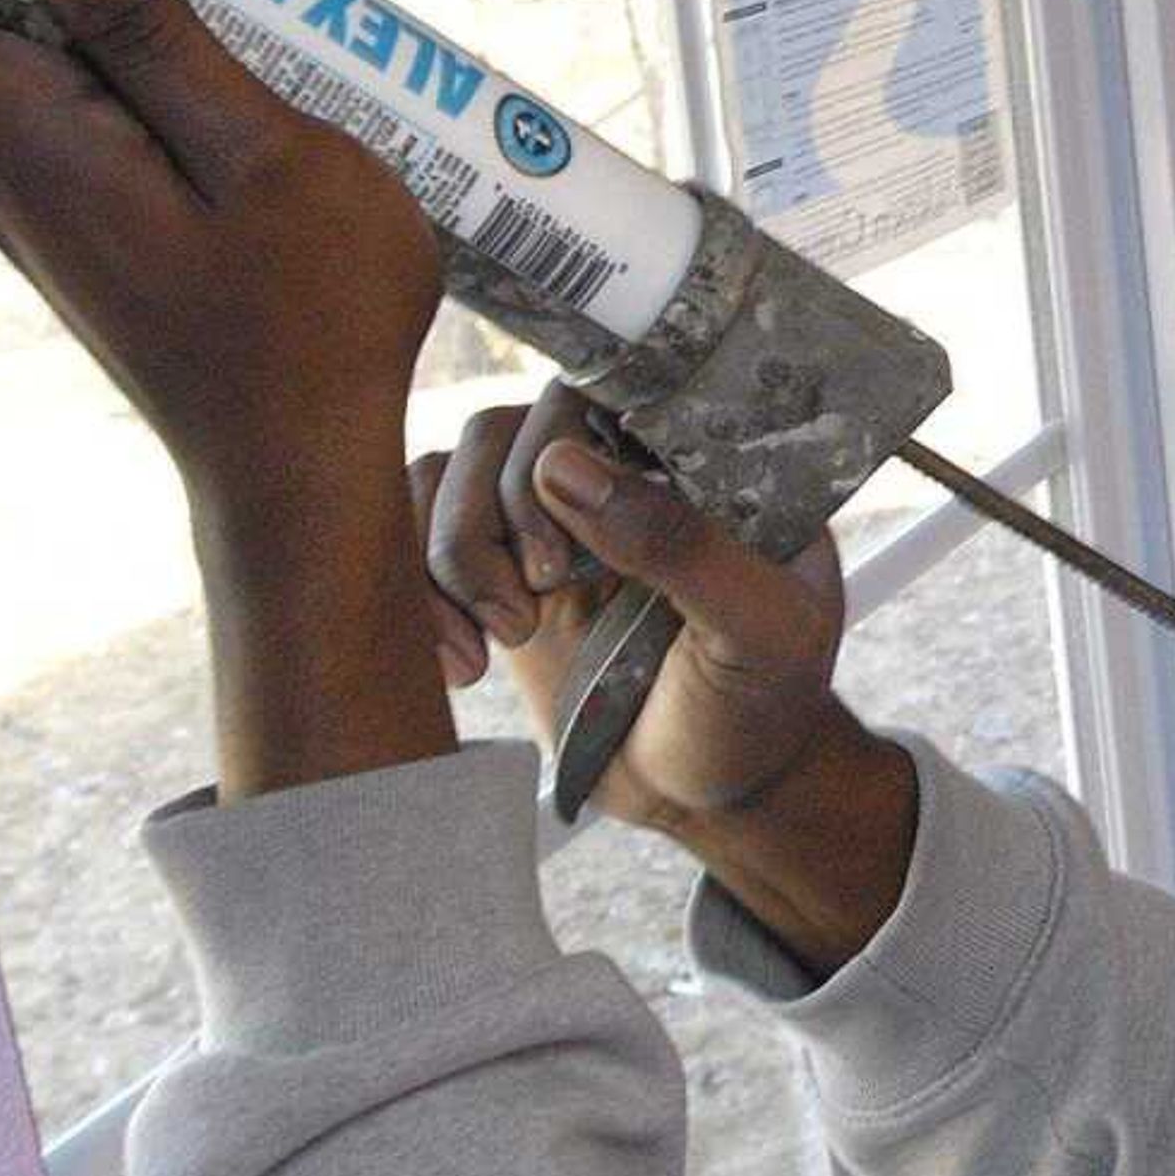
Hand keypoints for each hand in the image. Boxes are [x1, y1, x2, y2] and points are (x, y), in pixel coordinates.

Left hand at [0, 0, 445, 520]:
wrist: (301, 470)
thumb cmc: (308, 320)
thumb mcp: (261, 151)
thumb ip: (150, 28)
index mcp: (24, 137)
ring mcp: (32, 209)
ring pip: (31, 62)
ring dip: (111, 19)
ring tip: (242, 29)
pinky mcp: (77, 235)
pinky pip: (71, 117)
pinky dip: (129, 83)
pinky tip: (233, 105)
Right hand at [417, 385, 910, 971]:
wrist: (712, 790)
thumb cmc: (760, 703)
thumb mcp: (758, 630)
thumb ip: (681, 546)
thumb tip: (561, 465)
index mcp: (694, 456)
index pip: (610, 385)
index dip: (566, 434)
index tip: (561, 537)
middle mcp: (615, 467)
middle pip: (511, 427)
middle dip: (502, 512)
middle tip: (539, 598)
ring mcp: (545, 516)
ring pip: (452, 471)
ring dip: (453, 550)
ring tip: (504, 639)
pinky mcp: (492, 569)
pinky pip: (415, 534)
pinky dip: (415, 590)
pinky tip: (458, 662)